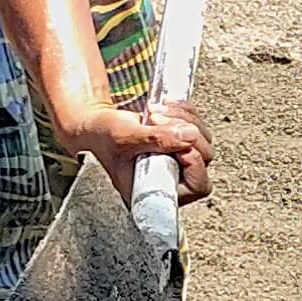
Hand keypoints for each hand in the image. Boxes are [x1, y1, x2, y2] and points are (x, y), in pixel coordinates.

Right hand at [49, 94, 210, 205]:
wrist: (97, 126)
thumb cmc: (104, 139)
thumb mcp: (125, 137)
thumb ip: (156, 139)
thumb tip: (189, 136)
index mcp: (156, 191)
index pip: (196, 187)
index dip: (192, 164)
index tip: (174, 146)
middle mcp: (171, 178)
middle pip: (204, 158)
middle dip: (183, 133)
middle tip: (156, 121)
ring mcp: (179, 160)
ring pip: (202, 138)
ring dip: (182, 118)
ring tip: (154, 113)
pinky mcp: (181, 141)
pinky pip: (197, 124)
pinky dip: (183, 111)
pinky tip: (164, 108)